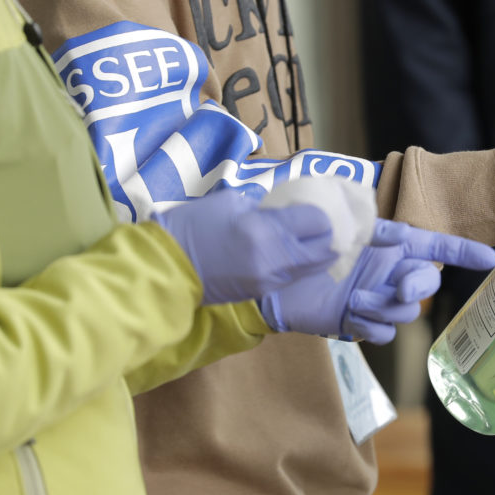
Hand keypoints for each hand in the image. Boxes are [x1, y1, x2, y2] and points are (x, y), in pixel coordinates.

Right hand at [153, 191, 336, 304]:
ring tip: (313, 240)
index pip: (316, 222)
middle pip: (324, 249)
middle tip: (322, 227)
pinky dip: (300, 266)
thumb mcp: (229, 203)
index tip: (312, 209)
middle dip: (327, 237)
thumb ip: (262, 207)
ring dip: (317, 254)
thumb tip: (283, 211)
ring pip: (312, 267)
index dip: (319, 214)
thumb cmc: (193, 227)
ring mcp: (271, 279)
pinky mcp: (263, 292)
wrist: (167, 267)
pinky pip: (294, 277)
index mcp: (266, 230)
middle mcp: (275, 258)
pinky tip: (294, 255)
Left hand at [260, 219, 494, 343]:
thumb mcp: (324, 222)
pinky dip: (372, 327)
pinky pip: (385, 332)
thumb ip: (359, 225)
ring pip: (407, 311)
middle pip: (426, 282)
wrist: (267, 278)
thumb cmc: (297, 242)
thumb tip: (392, 234)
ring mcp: (376, 297)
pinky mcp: (360, 321)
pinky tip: (351, 318)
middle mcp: (387, 270)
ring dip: (386, 307)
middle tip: (399, 287)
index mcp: (387, 241)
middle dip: (420, 285)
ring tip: (356, 301)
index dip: (462, 251)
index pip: (434, 245)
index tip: (488, 259)